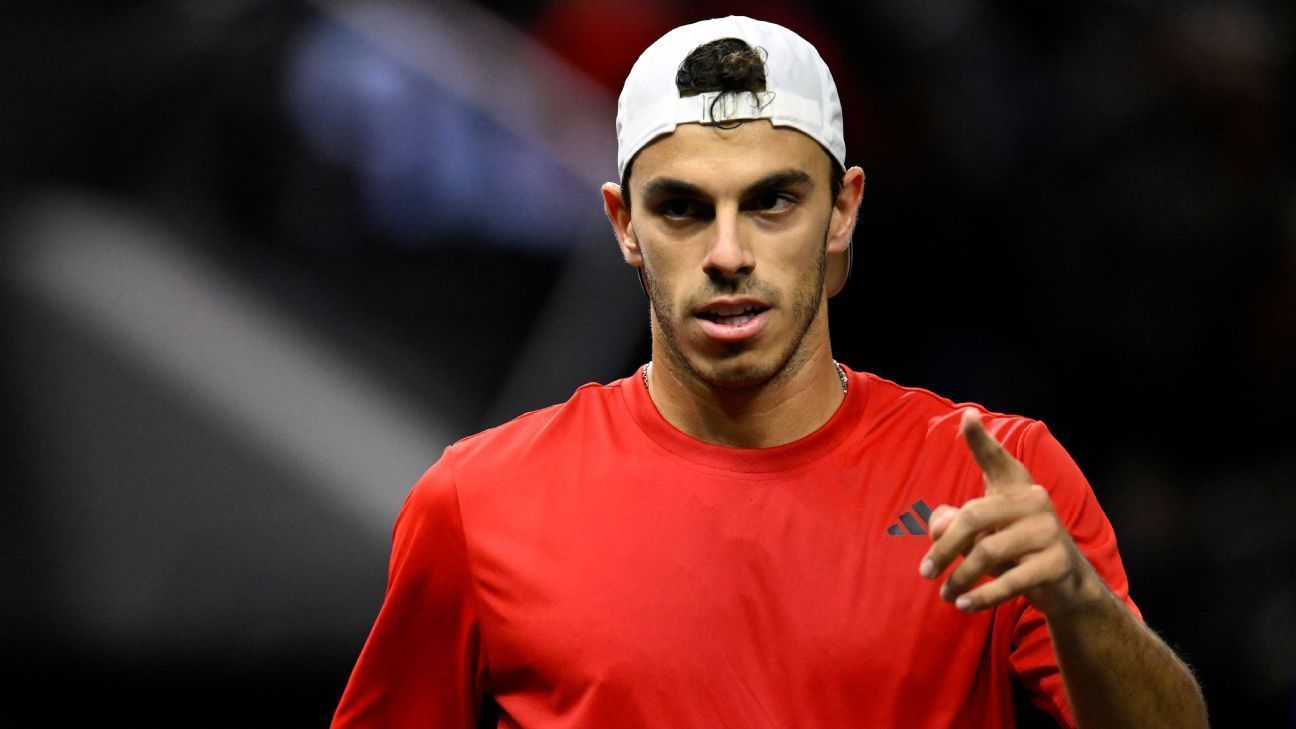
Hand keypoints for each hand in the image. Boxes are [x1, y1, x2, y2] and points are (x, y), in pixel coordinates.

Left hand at [918, 409, 1104, 615]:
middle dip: (943, 548)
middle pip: (972, 517)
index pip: (996, 459)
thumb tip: (940, 527)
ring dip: (959, 577)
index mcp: (1016, 487)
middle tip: (924, 572)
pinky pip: (1009, 581)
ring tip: (945, 594)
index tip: (968, 416)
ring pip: (986, 552)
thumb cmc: (1013, 551)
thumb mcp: (980, 537)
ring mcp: (1048, 530)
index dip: (980, 439)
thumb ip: (952, 526)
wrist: (1066, 587)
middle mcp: (1034, 501)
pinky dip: (981, 596)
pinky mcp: (1056, 563)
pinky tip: (963, 605)